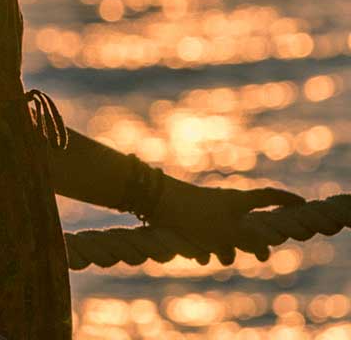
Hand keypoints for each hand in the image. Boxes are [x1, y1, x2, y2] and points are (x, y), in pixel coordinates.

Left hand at [149, 177, 304, 264]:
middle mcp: (224, 206)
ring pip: (224, 240)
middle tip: (260, 257)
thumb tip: (265, 248)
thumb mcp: (227, 230)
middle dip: (252, 246)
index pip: (267, 198)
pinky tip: (192, 250)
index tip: (301, 204)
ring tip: (211, 252)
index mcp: (237, 201)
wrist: (153, 200)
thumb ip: (248, 240)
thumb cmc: (193, 214)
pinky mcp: (189, 222)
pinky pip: (204, 243)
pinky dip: (200, 249)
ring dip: (221, 252)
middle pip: (248, 228)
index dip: (285, 201)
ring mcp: (207, 214)